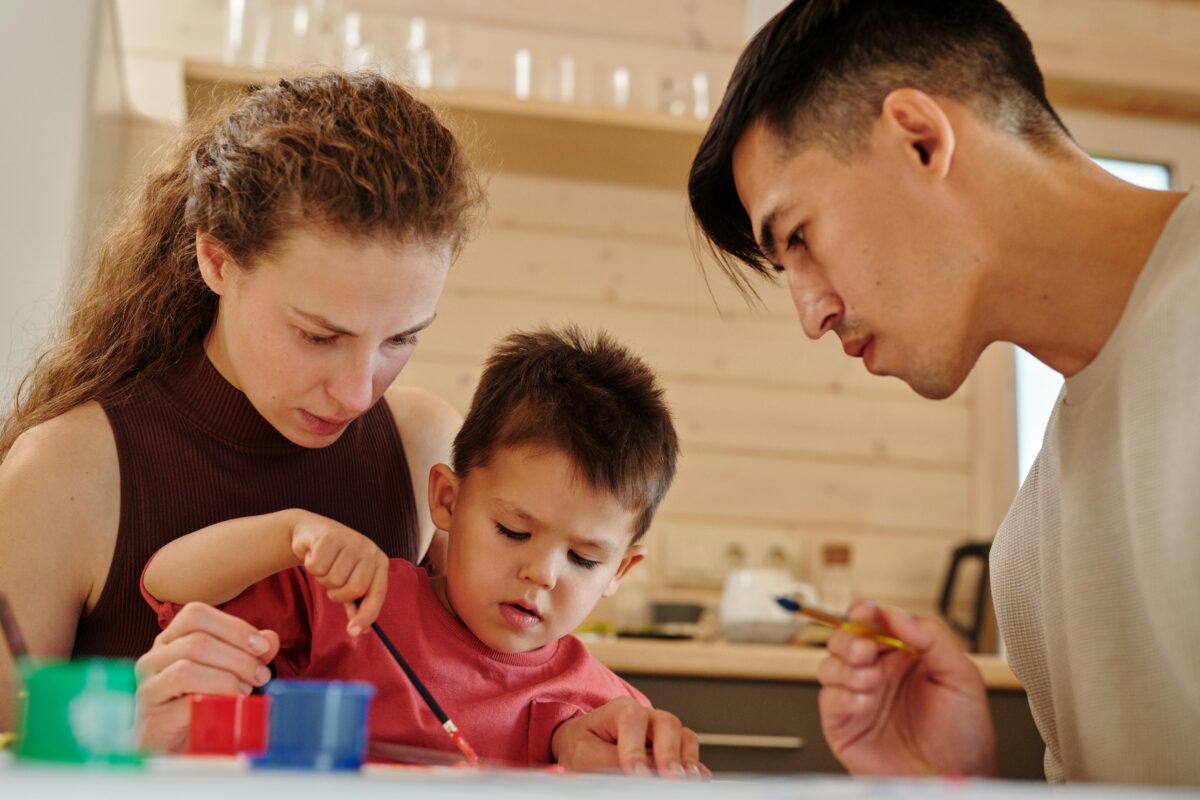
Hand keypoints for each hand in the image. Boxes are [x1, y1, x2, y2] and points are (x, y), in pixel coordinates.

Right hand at [134, 602, 278, 751]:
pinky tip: (230, 707)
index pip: (195, 614)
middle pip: (196, 641)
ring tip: (246, 690)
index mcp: (170, 641)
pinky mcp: (153, 719)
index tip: (262, 646)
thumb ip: (249, 653)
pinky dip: (214, 702)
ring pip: (186, 669)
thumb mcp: (230, 671)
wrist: (178, 747)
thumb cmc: (204, 704)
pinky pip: (184, 703)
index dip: (234, 626)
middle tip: (261, 675)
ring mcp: (149, 688)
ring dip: (227, 678)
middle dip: (239, 657)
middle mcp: (153, 659)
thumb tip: (270, 639)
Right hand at [290, 511, 388, 634]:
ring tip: (324, 564)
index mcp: (379, 563)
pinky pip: (317, 567)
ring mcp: (351, 541)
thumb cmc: (335, 561)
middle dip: (336, 593)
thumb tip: (363, 630)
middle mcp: (369, 550)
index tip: (354, 632)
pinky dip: (310, 565)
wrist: (312, 532)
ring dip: (322, 578)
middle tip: (330, 581)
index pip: (377, 594)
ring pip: (333, 579)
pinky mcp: (331, 536)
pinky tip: (313, 554)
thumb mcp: (348, 581)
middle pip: (353, 589)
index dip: (366, 615)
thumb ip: (356, 603)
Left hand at [551, 696, 709, 777]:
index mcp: (619, 710)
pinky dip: (694, 766)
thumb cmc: (582, 745)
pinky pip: (688, 753)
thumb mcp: (584, 753)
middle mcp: (646, 716)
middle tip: (671, 777)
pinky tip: (696, 780)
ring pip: (684, 736)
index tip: (638, 774)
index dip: (637, 748)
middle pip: (667, 723)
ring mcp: (662, 731)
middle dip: (671, 752)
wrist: (582, 744)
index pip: (632, 720)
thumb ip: (609, 760)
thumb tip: (636, 773)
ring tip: (688, 779)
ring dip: (687, 759)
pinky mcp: (672, 748)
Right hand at [817, 602, 996, 776]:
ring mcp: (858, 697)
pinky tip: (865, 704)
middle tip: (866, 651)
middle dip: (850, 639)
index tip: (867, 612)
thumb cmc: (963, 737)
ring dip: (847, 668)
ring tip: (871, 682)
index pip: (874, 622)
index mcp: (904, 656)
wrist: (952, 779)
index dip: (866, 613)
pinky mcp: (844, 723)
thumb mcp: (962, 677)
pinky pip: (829, 698)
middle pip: (844, 638)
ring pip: (830, 664)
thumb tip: (898, 614)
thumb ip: (933, 637)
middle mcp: (878, 673)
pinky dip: (843, 696)